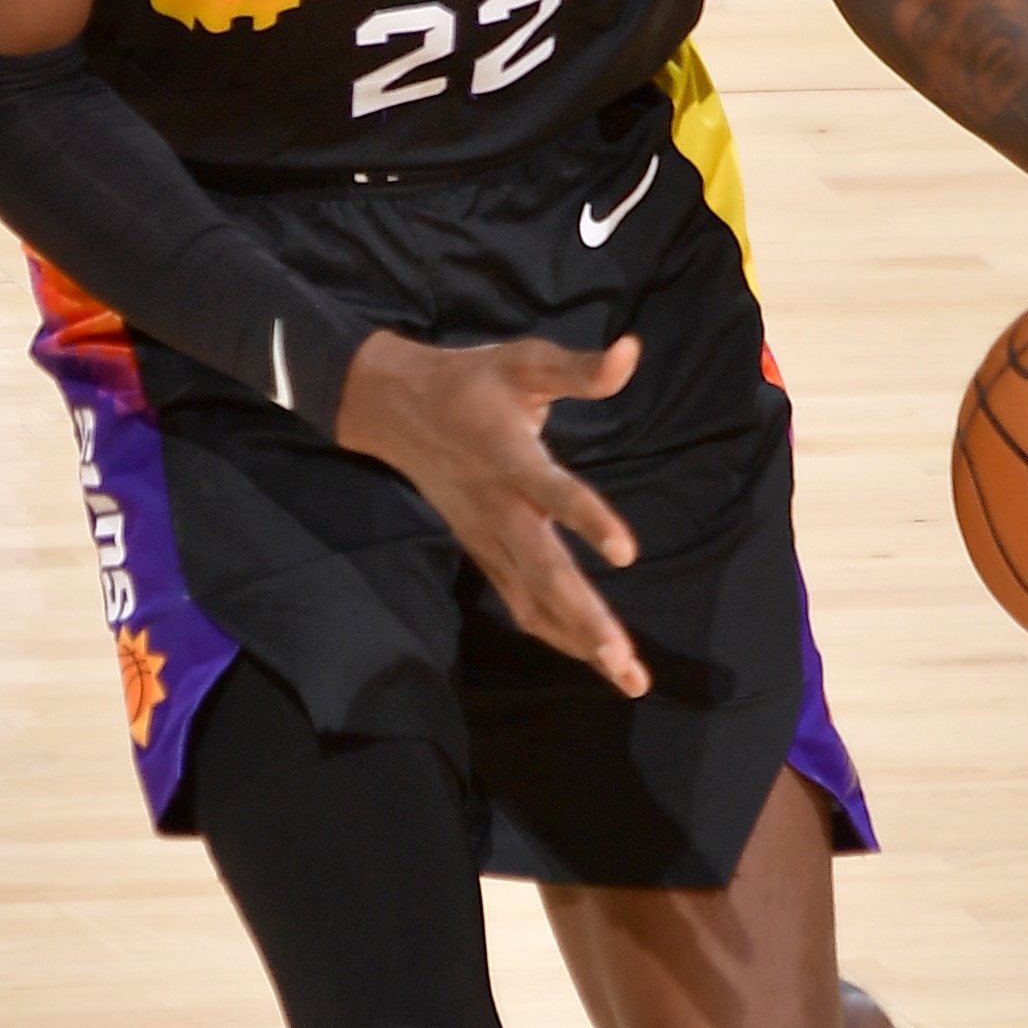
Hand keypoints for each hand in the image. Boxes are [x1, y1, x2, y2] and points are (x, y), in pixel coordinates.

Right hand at [336, 327, 650, 692]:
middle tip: (624, 661)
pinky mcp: (483, 552)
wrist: (394, 409)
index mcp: (512, 459)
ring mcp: (489, 538)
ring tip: (626, 678)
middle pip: (544, 573)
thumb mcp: (524, 361)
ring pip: (535, 600)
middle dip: (585, 620)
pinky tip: (592, 657)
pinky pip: (523, 602)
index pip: (554, 493)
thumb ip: (580, 368)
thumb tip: (633, 350)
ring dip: (579, 640)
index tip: (627, 554)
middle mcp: (500, 509)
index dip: (588, 520)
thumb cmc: (470, 382)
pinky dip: (557, 632)